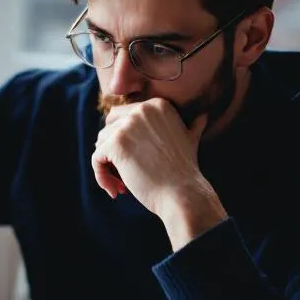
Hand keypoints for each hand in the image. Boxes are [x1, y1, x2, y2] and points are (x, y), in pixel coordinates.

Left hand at [92, 98, 226, 247]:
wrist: (183, 194)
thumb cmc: (185, 172)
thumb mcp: (191, 140)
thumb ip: (192, 126)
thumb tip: (203, 117)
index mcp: (158, 105)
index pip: (123, 116)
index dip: (124, 140)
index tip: (136, 161)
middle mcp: (142, 109)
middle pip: (108, 126)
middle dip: (111, 150)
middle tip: (122, 173)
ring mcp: (128, 125)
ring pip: (101, 143)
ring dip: (107, 166)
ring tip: (121, 185)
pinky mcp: (116, 144)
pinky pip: (96, 158)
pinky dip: (101, 176)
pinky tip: (115, 190)